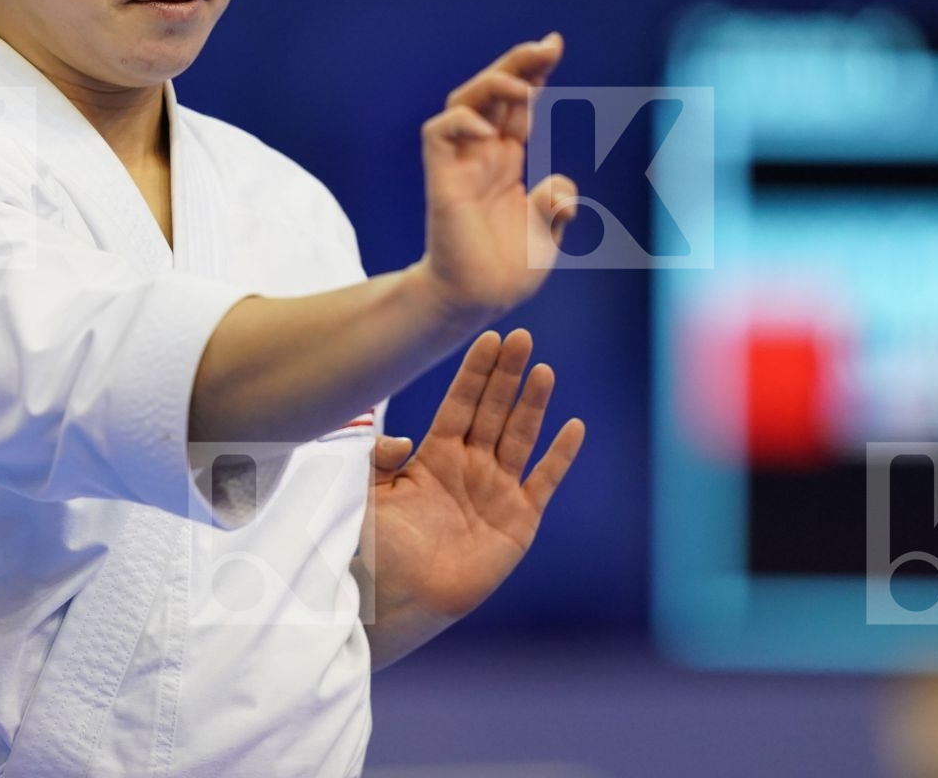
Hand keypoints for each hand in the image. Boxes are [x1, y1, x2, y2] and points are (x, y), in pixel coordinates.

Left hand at [367, 327, 584, 623]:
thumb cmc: (376, 550)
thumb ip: (375, 458)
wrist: (397, 601)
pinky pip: (543, 482)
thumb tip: (402, 439)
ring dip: (533, 404)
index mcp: (434, 456)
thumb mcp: (364, 493)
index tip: (489, 338)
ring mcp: (497, 492)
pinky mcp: (518, 522)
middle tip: (522, 337)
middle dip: (507, 375)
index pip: (460, 402)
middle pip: (493, 411)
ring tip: (543, 370)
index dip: (475, 372)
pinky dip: (560, 456)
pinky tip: (573, 426)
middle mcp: (469, 468)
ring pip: (519, 437)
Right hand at [417, 33, 579, 317]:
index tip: (554, 46)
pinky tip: (488, 132)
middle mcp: (483, 154)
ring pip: (462, 101)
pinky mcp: (442, 179)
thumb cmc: (509, 270)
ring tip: (522, 87)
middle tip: (548, 46)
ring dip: (491, 84)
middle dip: (517, 63)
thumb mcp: (548, 233)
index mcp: (507, 160)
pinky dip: (461, 122)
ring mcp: (461, 163)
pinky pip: (439, 133)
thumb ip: (556, 204)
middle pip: (491, 91)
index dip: (533, 72)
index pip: (517, 104)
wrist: (480, 299)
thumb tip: (562, 187)